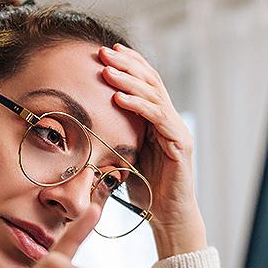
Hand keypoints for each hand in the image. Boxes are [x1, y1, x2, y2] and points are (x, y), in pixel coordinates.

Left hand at [98, 44, 207, 256]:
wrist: (168, 216)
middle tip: (103, 52)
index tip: (108, 51)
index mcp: (158, 120)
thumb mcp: (125, 155)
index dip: (129, 65)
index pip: (146, 84)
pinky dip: (138, 105)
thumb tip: (87, 122)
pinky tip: (119, 97)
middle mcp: (170, 120)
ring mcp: (177, 130)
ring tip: (107, 69)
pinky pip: (158, 118)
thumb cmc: (145, 189)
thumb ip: (117, 135)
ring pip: (154, 95)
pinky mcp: (179, 143)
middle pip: (150, 82)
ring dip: (128, 80)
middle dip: (126, 65)